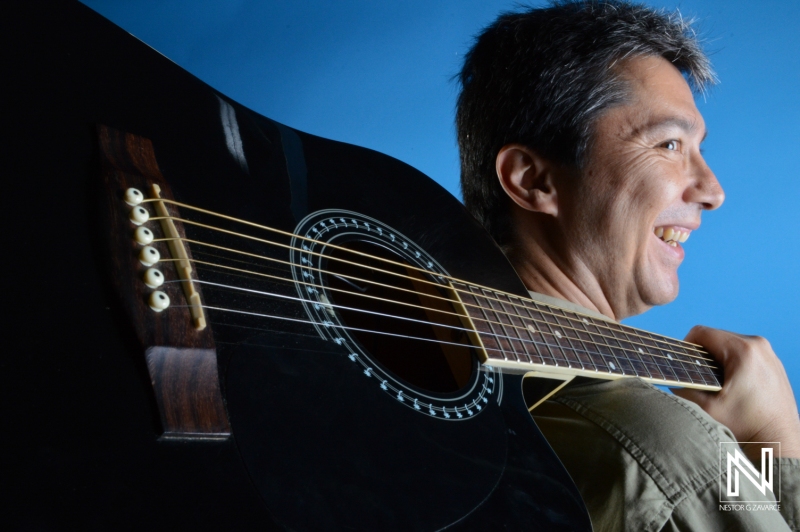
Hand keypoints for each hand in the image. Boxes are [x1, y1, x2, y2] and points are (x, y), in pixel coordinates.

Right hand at [673, 325, 799, 461]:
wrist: (779, 442)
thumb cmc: (748, 426)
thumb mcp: (706, 408)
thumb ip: (683, 389)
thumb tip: (670, 380)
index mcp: (742, 351)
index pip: (701, 333)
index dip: (686, 347)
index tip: (685, 365)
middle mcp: (759, 346)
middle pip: (716, 338)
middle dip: (703, 356)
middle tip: (701, 380)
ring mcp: (769, 354)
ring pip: (730, 346)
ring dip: (718, 361)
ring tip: (718, 385)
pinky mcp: (774, 363)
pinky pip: (745, 355)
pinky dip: (733, 366)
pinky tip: (733, 388)